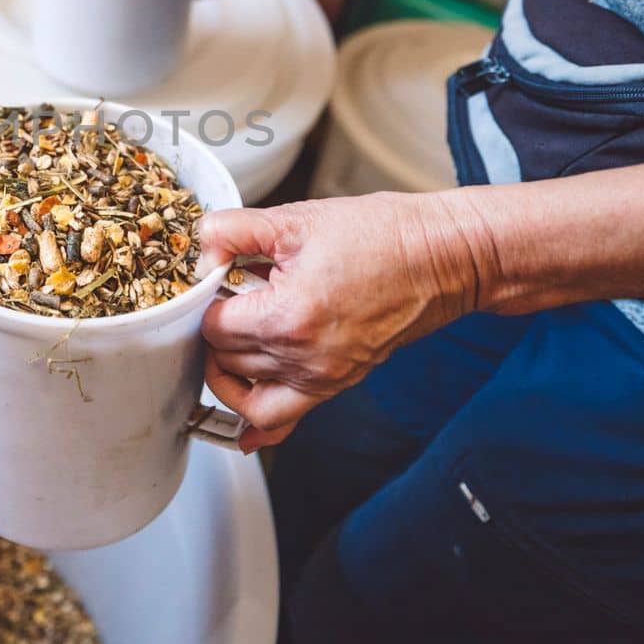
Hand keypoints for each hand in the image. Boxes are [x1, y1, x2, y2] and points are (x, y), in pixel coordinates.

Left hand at [195, 192, 492, 451]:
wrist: (441, 259)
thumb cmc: (382, 237)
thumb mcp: (295, 219)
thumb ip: (233, 232)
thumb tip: (202, 250)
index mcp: (287, 317)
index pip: (213, 327)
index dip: (207, 300)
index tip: (218, 280)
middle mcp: (302, 358)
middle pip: (225, 362)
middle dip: (217, 329)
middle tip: (230, 297)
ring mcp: (322, 377)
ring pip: (245, 396)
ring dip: (229, 368)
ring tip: (234, 335)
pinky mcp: (337, 383)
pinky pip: (283, 421)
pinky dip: (256, 424)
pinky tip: (241, 424)